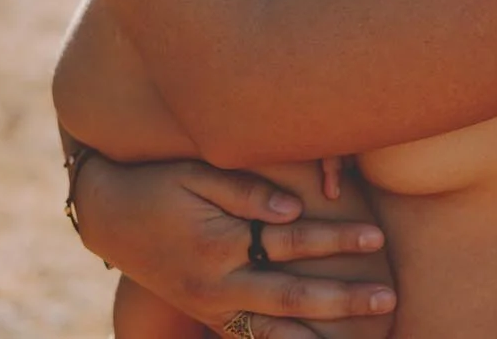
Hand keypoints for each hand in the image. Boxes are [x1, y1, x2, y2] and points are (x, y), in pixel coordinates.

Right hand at [74, 157, 394, 335]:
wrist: (109, 215)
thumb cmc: (159, 181)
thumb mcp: (196, 173)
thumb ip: (245, 190)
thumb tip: (293, 209)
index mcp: (217, 243)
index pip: (289, 242)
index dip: (335, 238)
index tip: (377, 235)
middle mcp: (216, 284)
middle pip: (291, 295)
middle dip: (342, 299)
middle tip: (388, 297)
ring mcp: (211, 305)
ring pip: (273, 330)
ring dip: (319, 334)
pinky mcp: (208, 313)